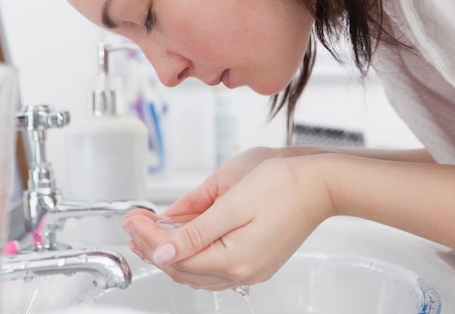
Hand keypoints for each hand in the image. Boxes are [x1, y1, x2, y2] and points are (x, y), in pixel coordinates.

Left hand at [123, 152, 332, 289]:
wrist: (321, 183)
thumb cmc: (284, 184)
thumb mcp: (231, 200)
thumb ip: (194, 230)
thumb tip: (162, 252)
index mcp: (235, 259)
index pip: (176, 257)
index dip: (148, 238)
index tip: (133, 220)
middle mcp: (243, 272)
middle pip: (184, 268)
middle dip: (154, 246)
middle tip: (135, 224)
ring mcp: (251, 268)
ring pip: (197, 269)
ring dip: (171, 251)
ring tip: (152, 230)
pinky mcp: (257, 259)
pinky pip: (214, 264)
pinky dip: (193, 252)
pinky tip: (183, 237)